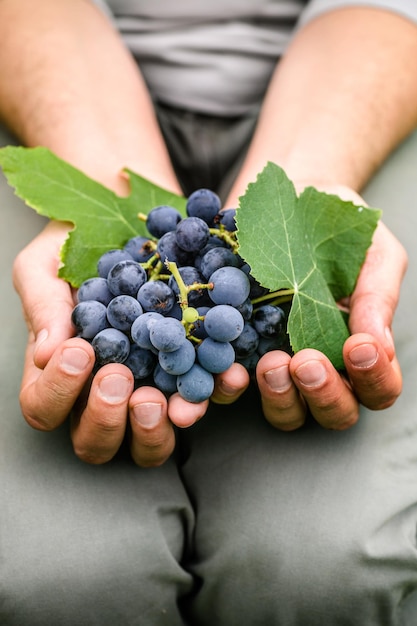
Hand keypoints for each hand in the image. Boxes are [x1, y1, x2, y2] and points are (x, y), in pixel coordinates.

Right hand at [13, 221, 219, 465]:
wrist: (129, 213)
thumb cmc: (76, 241)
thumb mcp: (46, 264)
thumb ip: (44, 305)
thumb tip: (47, 355)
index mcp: (61, 371)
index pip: (45, 407)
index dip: (59, 393)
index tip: (79, 351)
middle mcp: (103, 391)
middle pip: (97, 441)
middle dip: (107, 419)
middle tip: (119, 378)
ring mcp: (151, 386)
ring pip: (150, 442)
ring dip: (158, 428)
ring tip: (164, 400)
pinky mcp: (192, 370)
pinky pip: (206, 396)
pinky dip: (219, 391)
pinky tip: (229, 375)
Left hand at [232, 214, 405, 430]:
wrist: (286, 197)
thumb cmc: (339, 226)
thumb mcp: (371, 252)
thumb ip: (378, 296)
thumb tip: (377, 344)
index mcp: (360, 349)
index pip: (377, 388)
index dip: (373, 379)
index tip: (357, 346)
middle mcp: (321, 366)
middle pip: (333, 412)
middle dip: (322, 394)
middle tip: (306, 362)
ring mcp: (278, 364)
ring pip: (285, 412)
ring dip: (280, 397)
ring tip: (271, 363)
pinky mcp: (236, 351)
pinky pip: (231, 386)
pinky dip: (228, 386)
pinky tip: (229, 369)